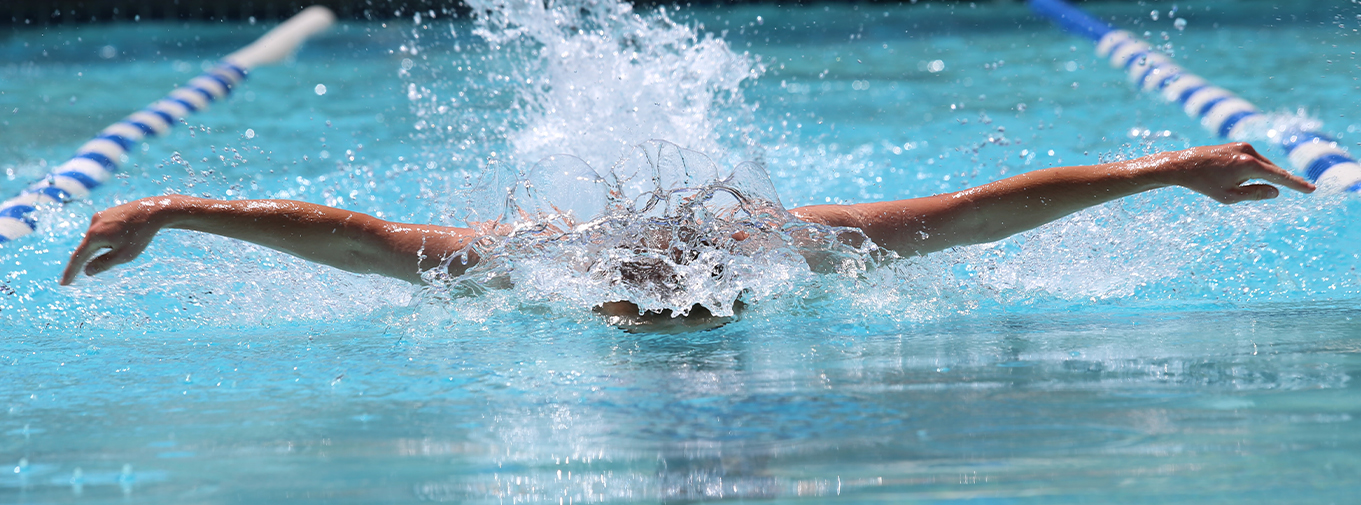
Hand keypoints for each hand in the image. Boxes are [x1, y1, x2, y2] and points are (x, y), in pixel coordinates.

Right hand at [60, 197, 177, 284]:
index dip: (71, 272)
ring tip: (126, 244)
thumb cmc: (140, 236)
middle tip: (84, 274)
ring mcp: (100, 216)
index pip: (78, 258)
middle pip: (87, 248)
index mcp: (94, 236)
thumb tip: (87, 271)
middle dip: (89, 260)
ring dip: (105, 247)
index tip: (64, 284)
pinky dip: (108, 239)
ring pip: (97, 239)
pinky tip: (123, 237)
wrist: (153, 211)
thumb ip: (103, 264)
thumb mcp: (123, 255)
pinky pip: (103, 230)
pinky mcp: (108, 213)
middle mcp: (93, 224)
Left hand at [1162, 142, 1314, 203]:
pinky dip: (1258, 169)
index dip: (1297, 184)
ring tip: (1263, 186)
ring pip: (1264, 164)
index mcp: (1249, 165)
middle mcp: (1249, 152)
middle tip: (1306, 188)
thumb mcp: (1230, 196)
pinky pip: (1255, 159)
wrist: (1183, 165)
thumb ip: (1255, 194)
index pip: (1280, 177)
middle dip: (1286, 180)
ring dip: (1267, 176)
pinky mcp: (1238, 145)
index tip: (1312, 189)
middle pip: (1274, 170)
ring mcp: (1244, 146)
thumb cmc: (1204, 184)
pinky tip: (1253, 176)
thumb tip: (1276, 191)